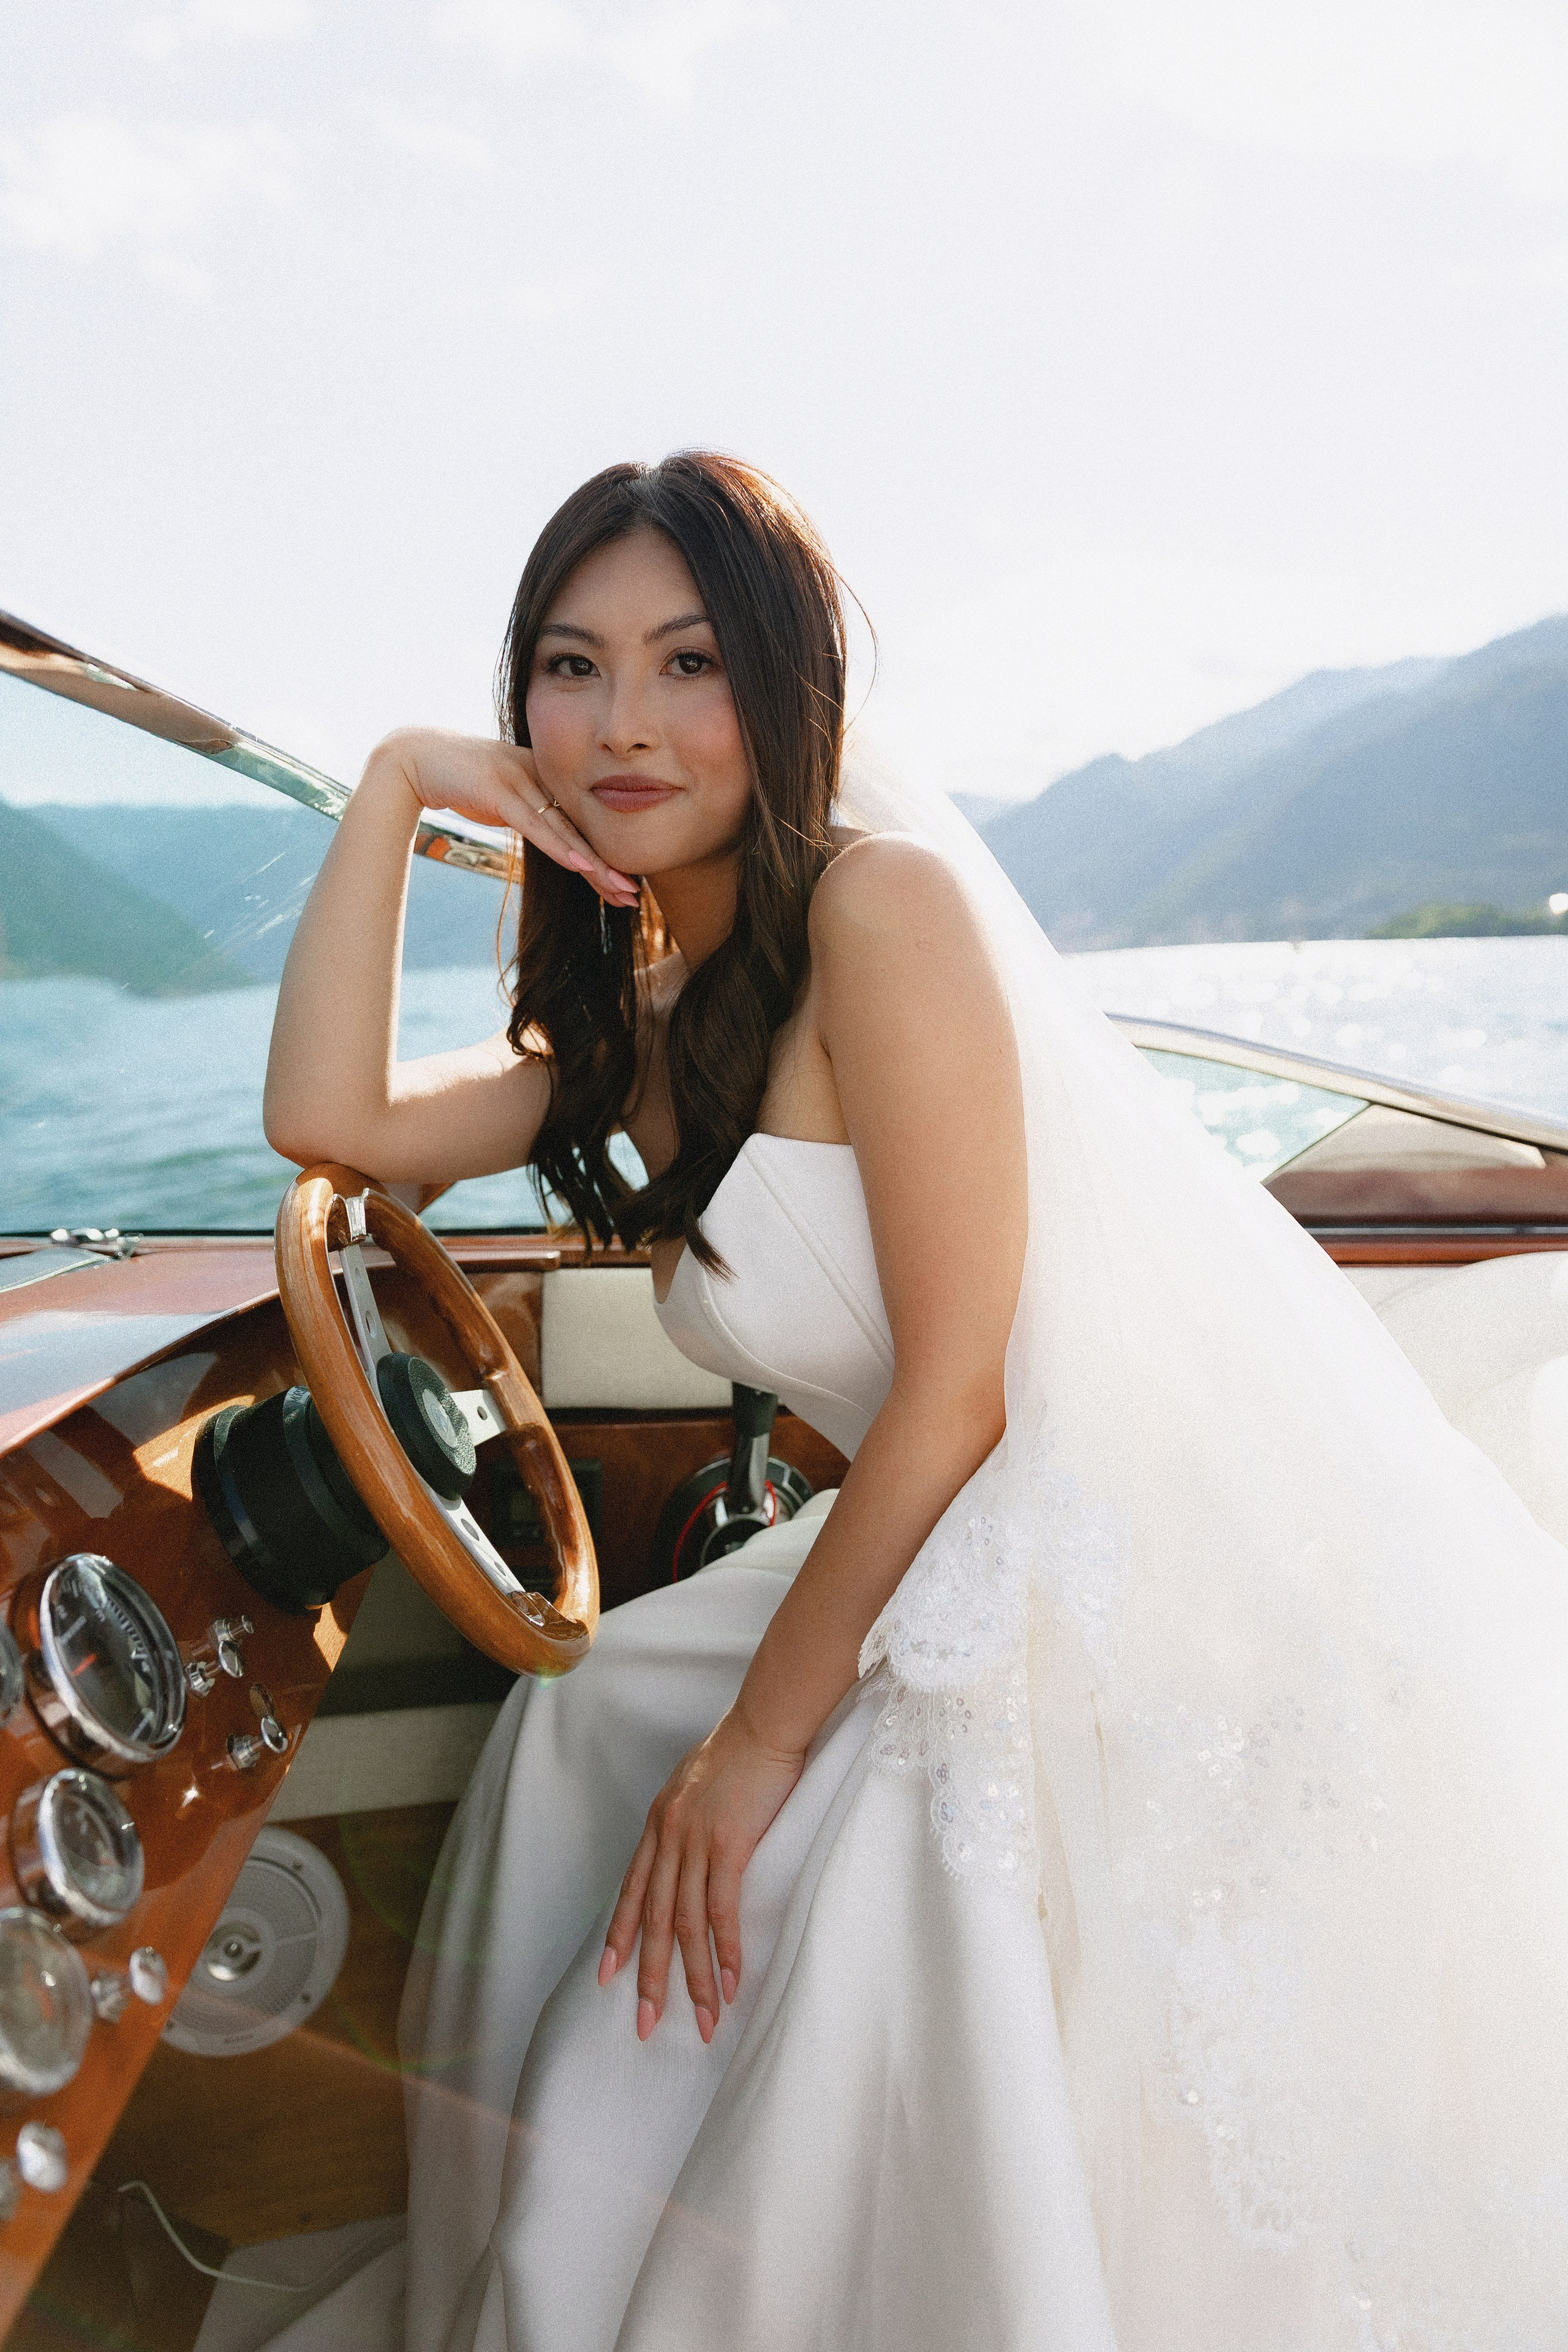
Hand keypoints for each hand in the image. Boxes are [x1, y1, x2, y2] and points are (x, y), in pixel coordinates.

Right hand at [370, 727, 639, 908]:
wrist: (411, 758)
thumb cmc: (455, 778)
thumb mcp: (499, 798)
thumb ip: (524, 812)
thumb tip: (545, 834)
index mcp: (543, 776)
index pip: (579, 823)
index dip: (601, 855)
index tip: (624, 884)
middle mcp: (538, 774)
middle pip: (580, 828)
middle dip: (607, 866)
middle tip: (634, 896)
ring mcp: (519, 779)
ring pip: (564, 829)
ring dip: (593, 864)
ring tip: (620, 890)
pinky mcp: (497, 788)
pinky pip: (535, 824)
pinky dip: (559, 846)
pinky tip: (583, 866)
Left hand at [599, 1707, 804, 2042]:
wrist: (767, 1723)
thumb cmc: (741, 1751)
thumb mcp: (698, 1786)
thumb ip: (689, 1822)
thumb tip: (692, 1849)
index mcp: (659, 1823)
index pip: (632, 1890)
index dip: (619, 1937)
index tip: (608, 1978)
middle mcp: (668, 1836)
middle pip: (652, 1919)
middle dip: (649, 1978)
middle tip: (647, 2026)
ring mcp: (695, 1841)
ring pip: (685, 1924)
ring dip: (694, 1978)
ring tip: (703, 2021)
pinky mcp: (729, 1845)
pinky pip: (721, 1909)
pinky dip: (725, 1950)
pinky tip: (731, 1983)